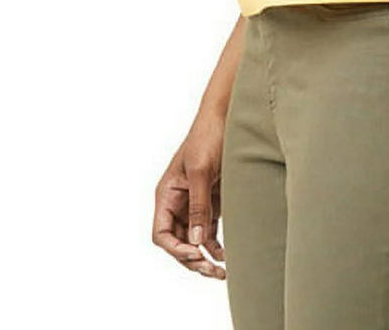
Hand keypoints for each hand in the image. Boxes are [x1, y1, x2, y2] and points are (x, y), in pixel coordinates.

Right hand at [152, 109, 226, 279]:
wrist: (227, 117)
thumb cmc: (208, 137)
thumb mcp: (201, 171)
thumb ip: (199, 206)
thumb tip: (197, 241)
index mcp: (167, 195)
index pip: (161, 234)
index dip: (175, 249)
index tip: (195, 253)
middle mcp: (178, 203)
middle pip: (177, 242)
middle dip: (192, 259)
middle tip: (212, 270)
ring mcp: (195, 204)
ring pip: (194, 240)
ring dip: (205, 257)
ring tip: (222, 271)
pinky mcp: (212, 202)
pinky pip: (209, 231)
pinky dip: (215, 245)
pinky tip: (227, 255)